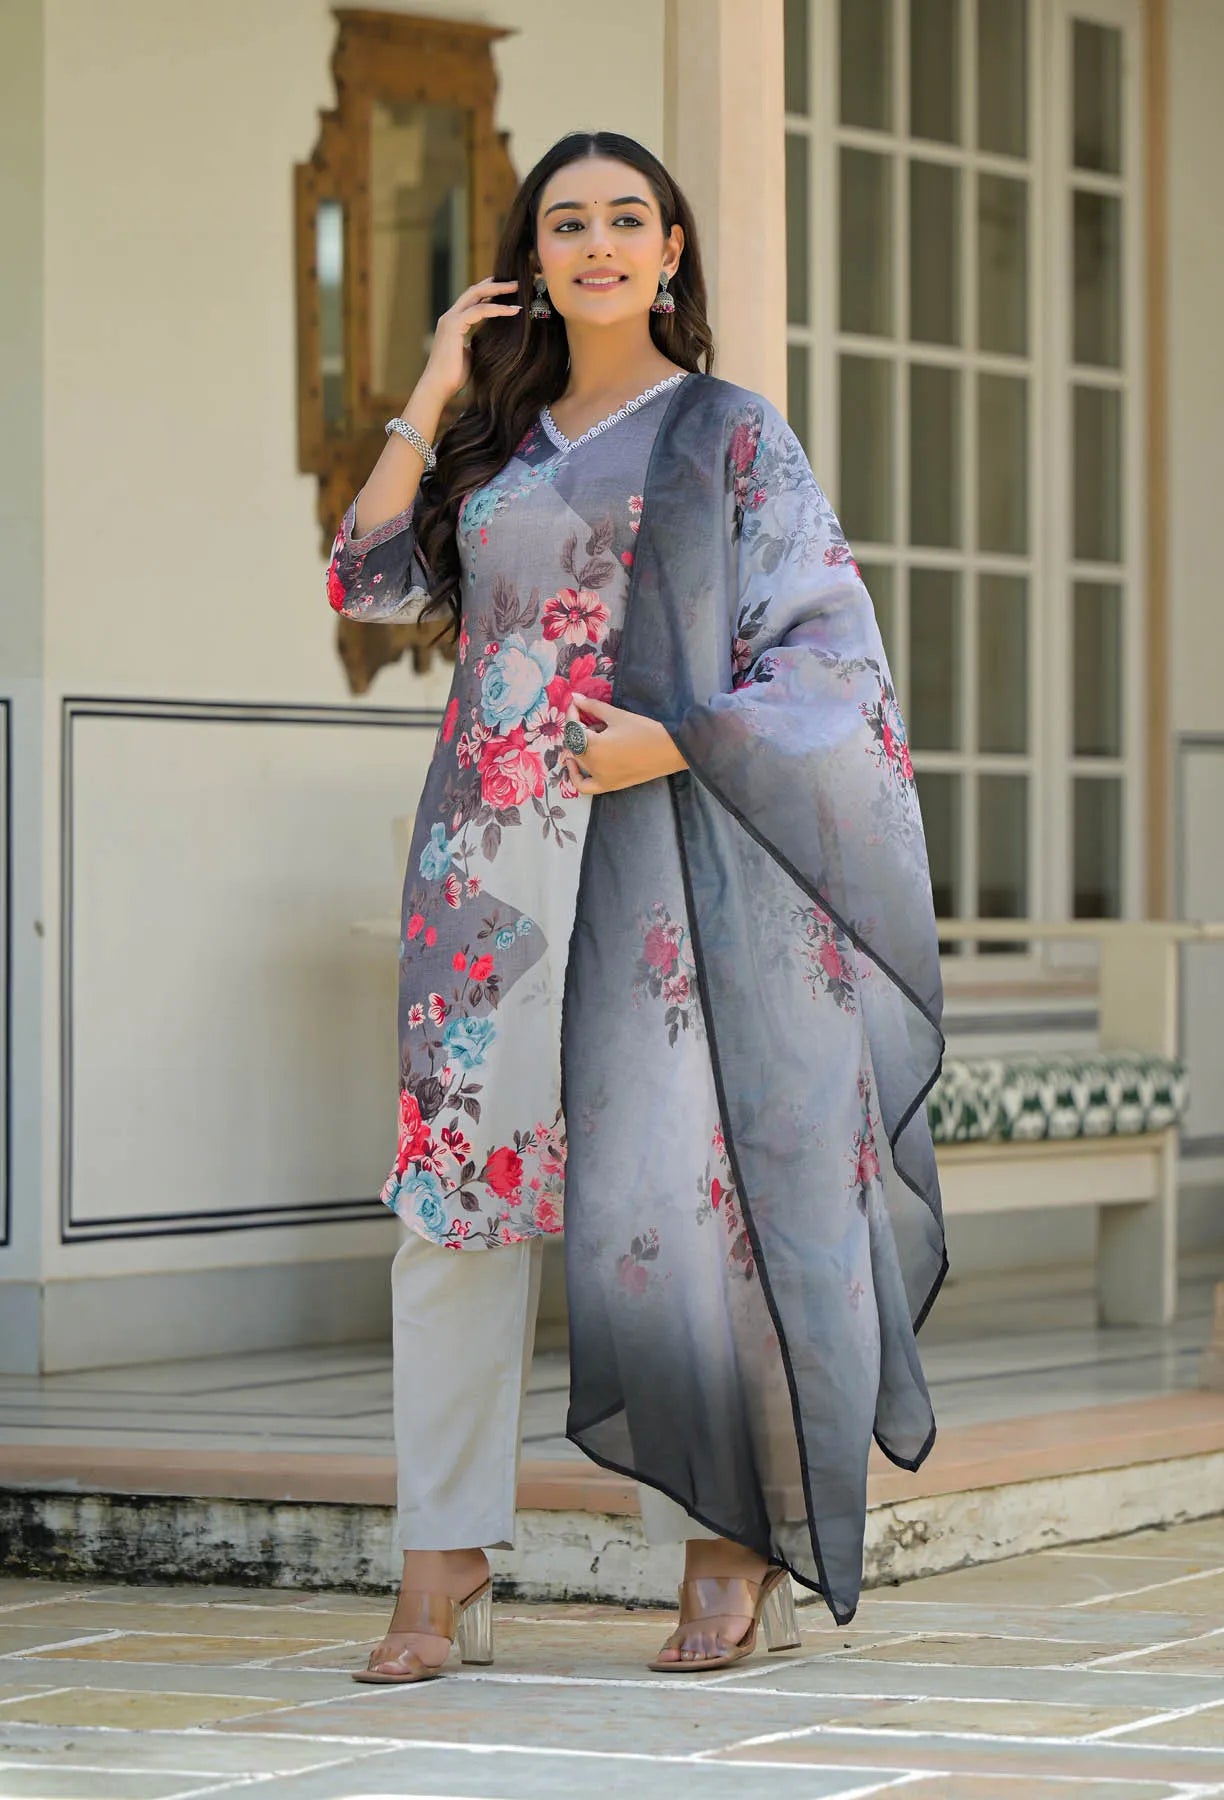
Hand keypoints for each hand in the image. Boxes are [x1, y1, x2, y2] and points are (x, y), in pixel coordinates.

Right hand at [421, 276, 521, 402]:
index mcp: (453, 322)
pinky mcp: (454, 325)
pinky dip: (497, 309)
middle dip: (496, 284)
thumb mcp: (470, 354)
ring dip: (498, 290)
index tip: (509, 291)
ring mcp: (450, 319)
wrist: (439, 387)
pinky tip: (513, 311)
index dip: (490, 292)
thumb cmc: (453, 376)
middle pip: (474, 290)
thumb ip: (477, 343)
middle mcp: (450, 316)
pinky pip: (479, 310)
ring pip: (476, 294)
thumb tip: (492, 341)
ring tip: (517, 288)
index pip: (473, 300)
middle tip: (516, 282)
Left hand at [560, 693, 687, 795]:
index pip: (573, 728)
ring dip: (579, 745)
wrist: (669, 751)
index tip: (576, 702)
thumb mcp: (616, 716)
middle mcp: (593, 764)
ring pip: (578, 760)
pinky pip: (583, 785)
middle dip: (576, 728)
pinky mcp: (608, 785)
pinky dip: (576, 776)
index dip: (572, 713)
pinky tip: (575, 763)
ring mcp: (599, 777)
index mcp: (593, 745)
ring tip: (594, 734)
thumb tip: (575, 697)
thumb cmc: (645, 730)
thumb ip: (593, 707)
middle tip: (587, 716)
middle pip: (573, 744)